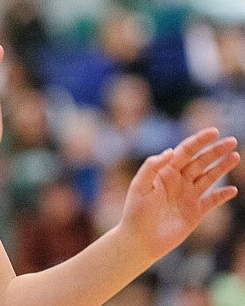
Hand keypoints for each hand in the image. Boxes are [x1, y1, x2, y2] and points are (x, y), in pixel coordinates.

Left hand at [119, 128, 239, 261]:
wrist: (140, 240)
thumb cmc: (136, 212)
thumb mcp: (140, 186)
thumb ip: (152, 167)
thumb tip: (170, 151)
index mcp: (165, 171)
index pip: (185, 151)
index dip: (199, 140)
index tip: (214, 131)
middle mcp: (178, 181)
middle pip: (200, 161)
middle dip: (215, 150)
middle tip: (232, 140)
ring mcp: (188, 196)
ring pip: (209, 177)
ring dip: (222, 167)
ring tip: (235, 156)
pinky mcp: (196, 212)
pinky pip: (213, 201)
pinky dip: (223, 195)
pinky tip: (232, 190)